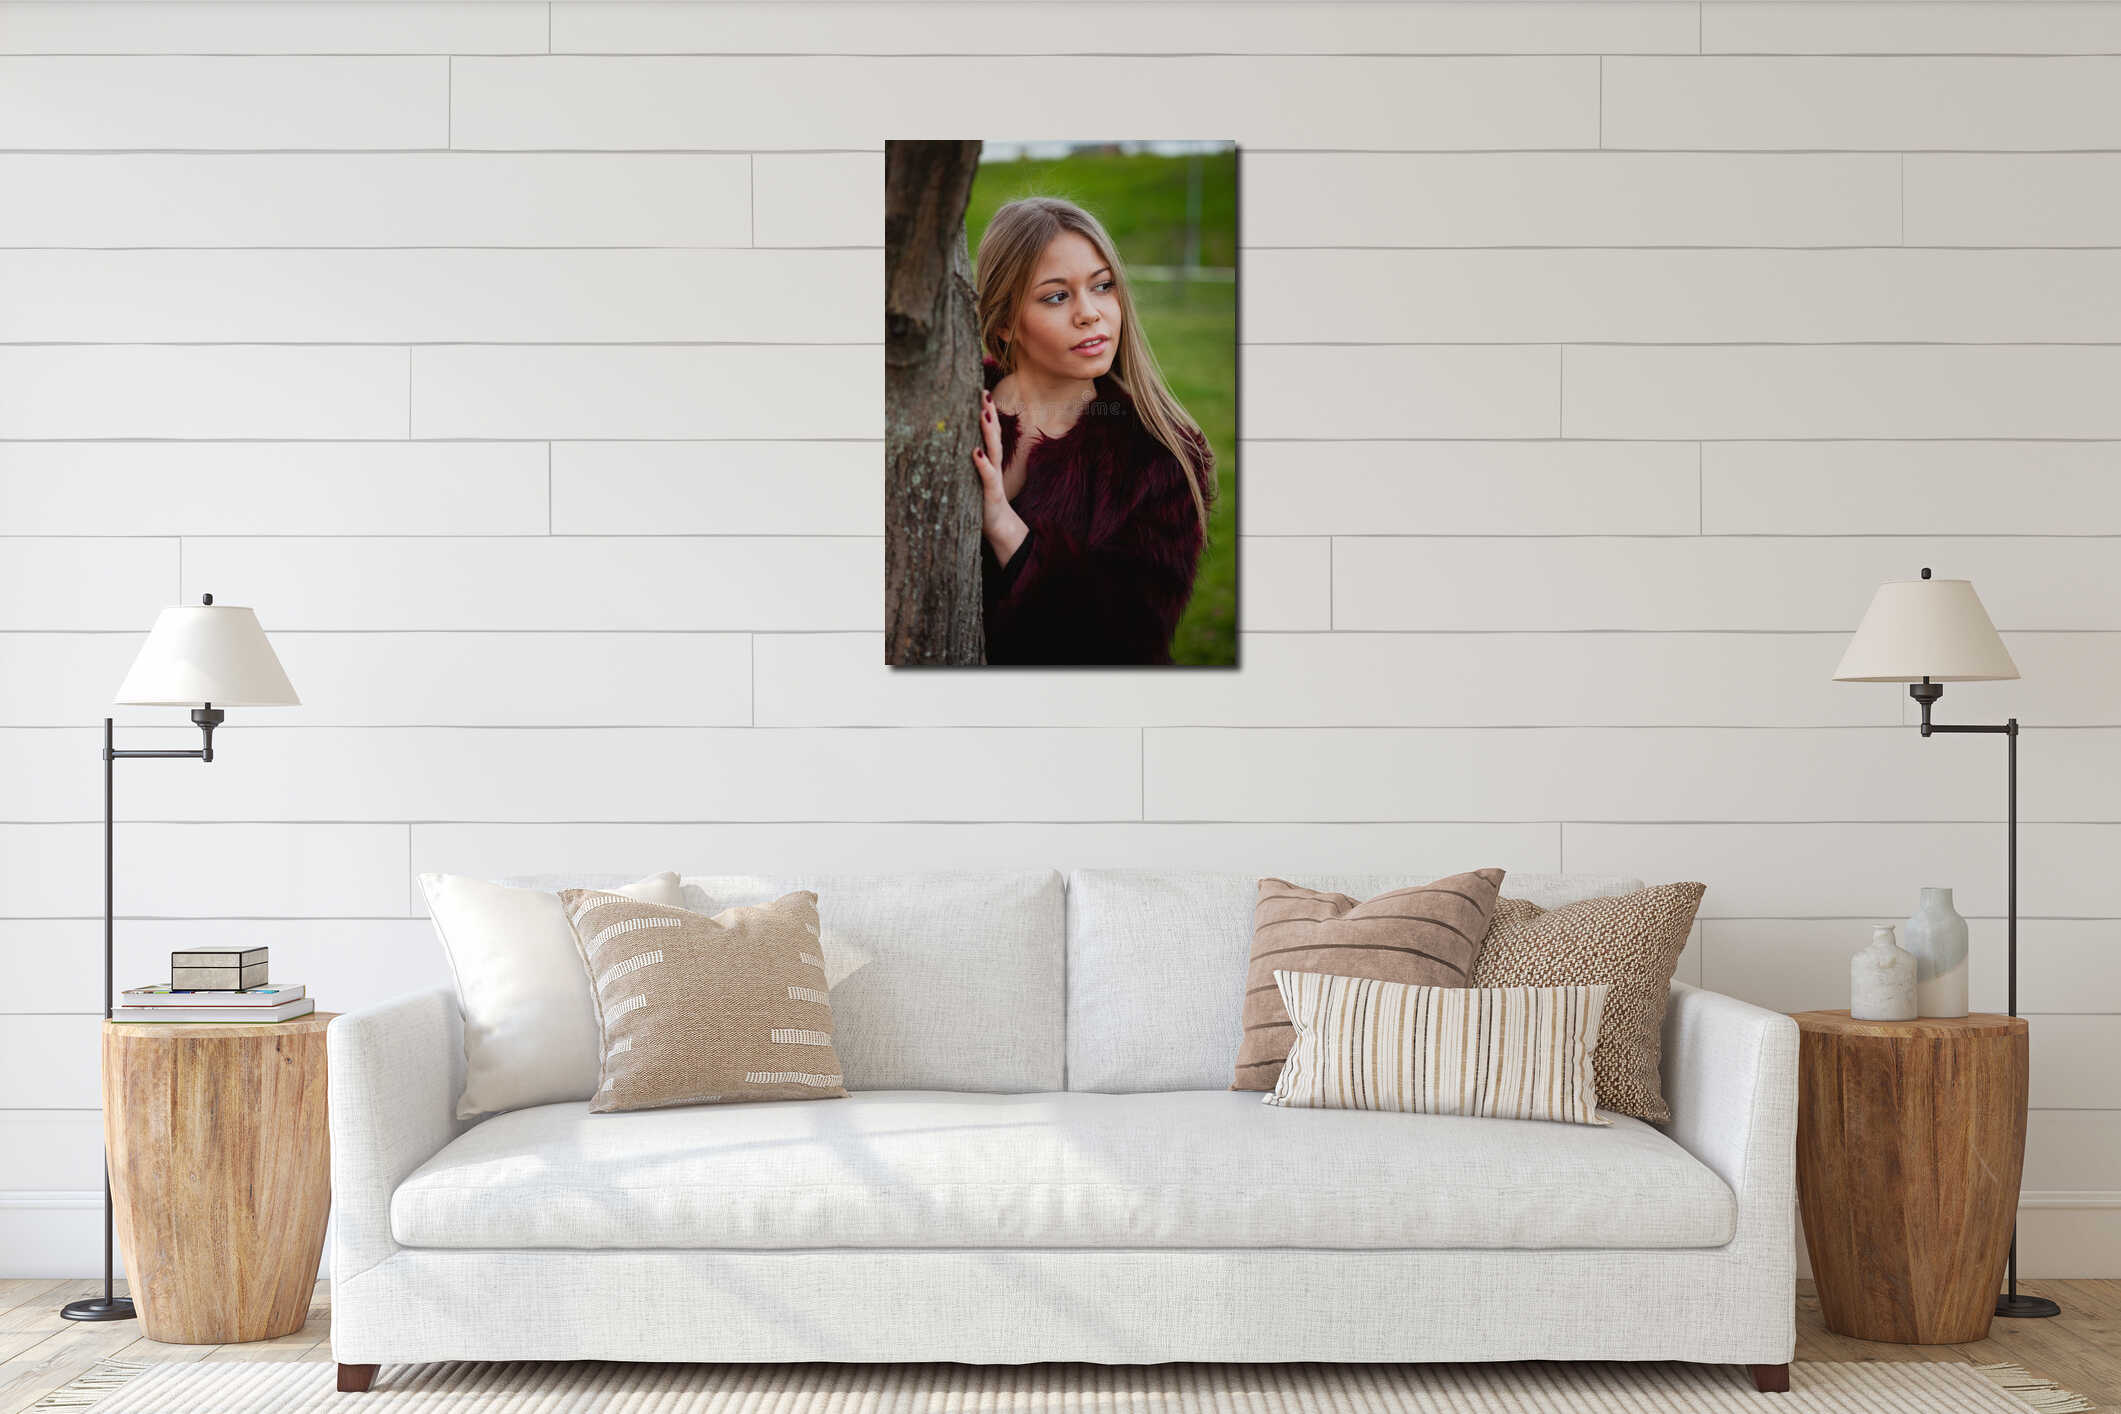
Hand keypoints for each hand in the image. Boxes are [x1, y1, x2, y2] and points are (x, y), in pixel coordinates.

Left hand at [971, 388, 1028, 562]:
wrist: (1000, 527)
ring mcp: (993, 477)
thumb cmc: (983, 501)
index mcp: (990, 460)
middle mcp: (994, 464)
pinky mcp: (991, 492)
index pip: (990, 432)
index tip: (981, 391)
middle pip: (994, 434)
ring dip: (988, 432)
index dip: (987, 412)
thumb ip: (972, 463)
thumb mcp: (975, 478)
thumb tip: (957, 446)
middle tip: (984, 393)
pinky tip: (976, 451)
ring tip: (983, 413)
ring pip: (993, 450)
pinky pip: (987, 475)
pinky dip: (982, 463)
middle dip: (989, 413)